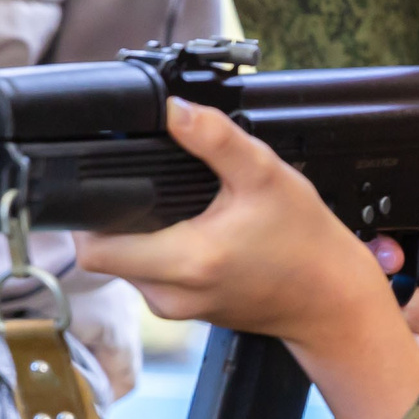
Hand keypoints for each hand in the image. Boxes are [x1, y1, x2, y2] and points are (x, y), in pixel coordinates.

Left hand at [78, 100, 418, 418]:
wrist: (332, 300)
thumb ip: (216, 139)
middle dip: (115, 216)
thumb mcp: (265, 176)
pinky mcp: (187, 310)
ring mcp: (177, 306)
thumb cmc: (306, 244)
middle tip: (144, 184)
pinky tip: (191, 227)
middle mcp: (170, 294)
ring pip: (127, 264)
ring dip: (137, 233)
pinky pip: (151, 276)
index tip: (100, 184)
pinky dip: (159, 250)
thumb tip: (176, 109)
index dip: (85, 214)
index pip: (92, 250)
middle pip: (105, 253)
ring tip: (173, 205)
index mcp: (184, 261)